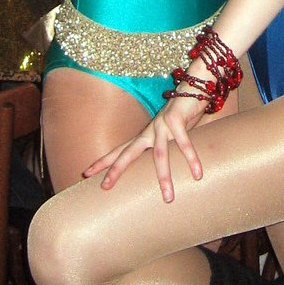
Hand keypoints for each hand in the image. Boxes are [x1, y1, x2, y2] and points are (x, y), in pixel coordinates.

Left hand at [84, 91, 207, 202]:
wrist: (195, 87)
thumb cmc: (183, 116)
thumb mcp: (171, 137)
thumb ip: (166, 151)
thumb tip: (166, 174)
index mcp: (145, 136)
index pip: (119, 151)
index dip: (103, 162)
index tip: (85, 173)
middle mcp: (149, 131)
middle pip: (127, 153)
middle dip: (115, 169)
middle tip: (105, 186)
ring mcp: (161, 124)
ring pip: (159, 155)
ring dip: (164, 177)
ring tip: (168, 198)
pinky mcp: (176, 118)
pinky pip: (183, 142)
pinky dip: (191, 158)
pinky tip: (198, 174)